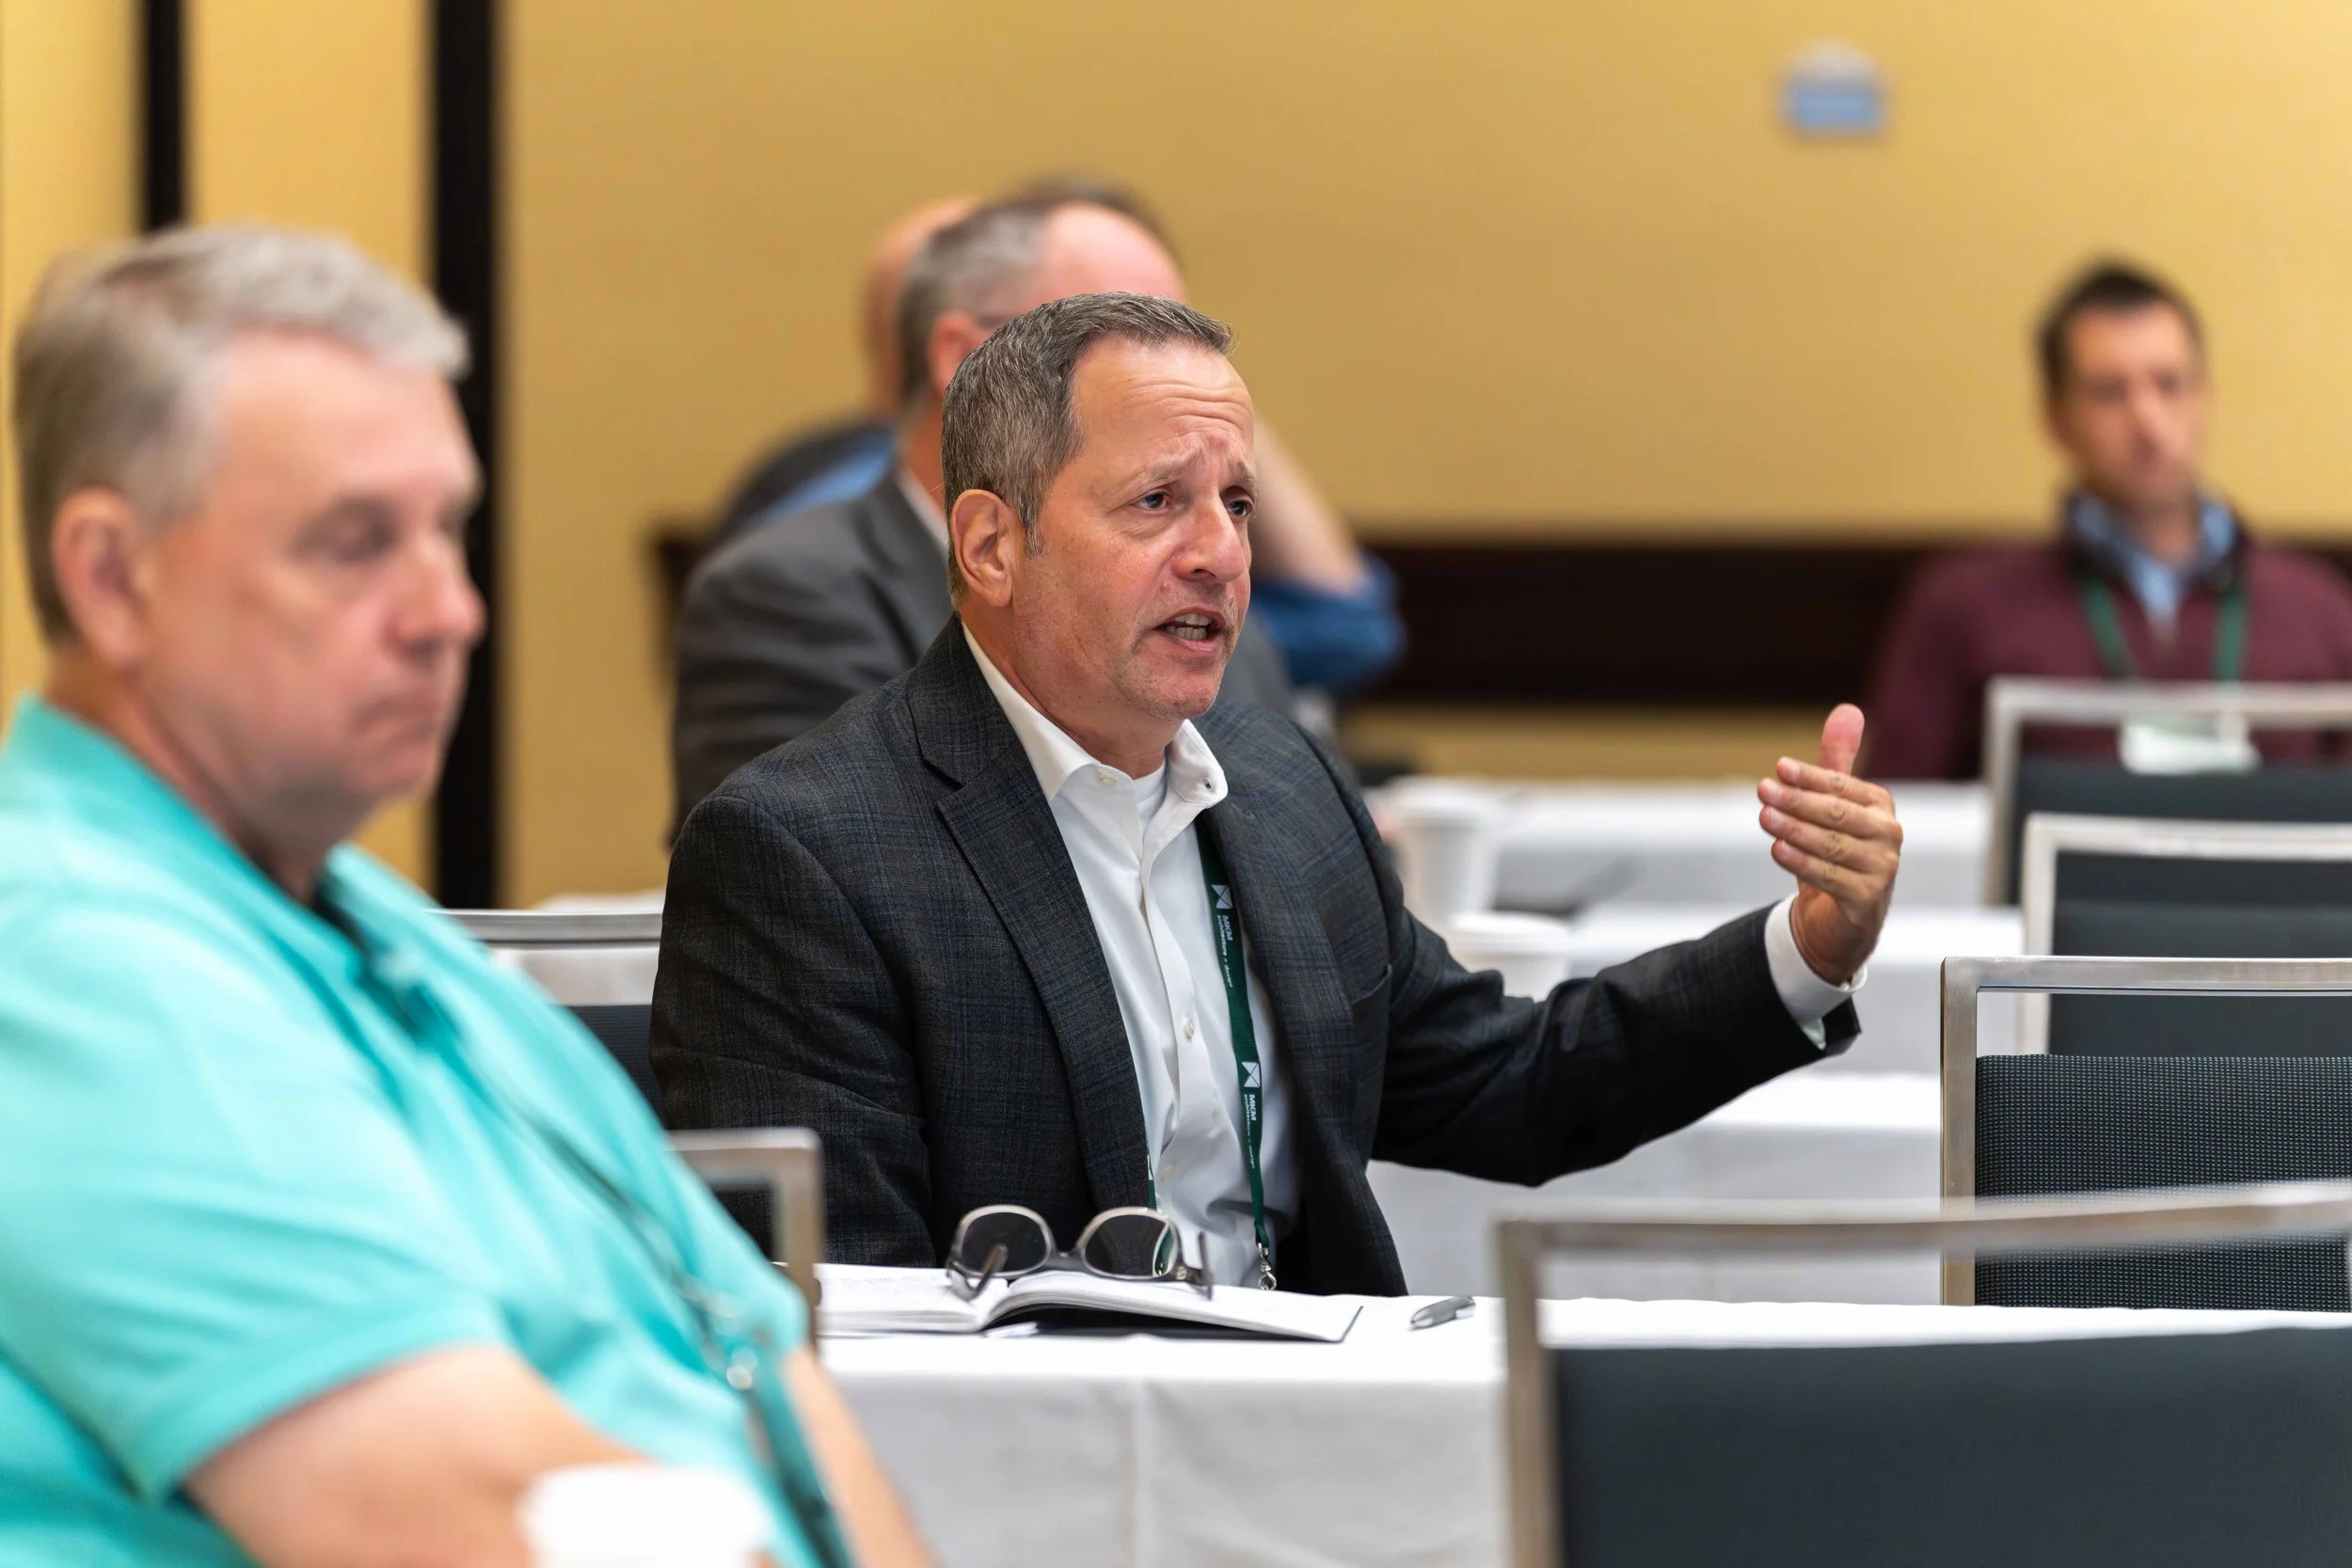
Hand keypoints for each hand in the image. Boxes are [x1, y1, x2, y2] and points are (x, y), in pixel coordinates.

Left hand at [1756, 704, 1901, 985]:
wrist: (1840, 920)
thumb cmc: (1835, 854)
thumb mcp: (1831, 807)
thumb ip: (1835, 763)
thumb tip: (1847, 710)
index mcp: (1880, 806)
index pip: (1843, 787)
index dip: (1811, 777)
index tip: (1779, 768)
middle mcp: (1888, 835)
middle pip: (1837, 814)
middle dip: (1797, 801)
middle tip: (1763, 790)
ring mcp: (1882, 869)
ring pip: (1832, 844)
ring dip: (1794, 829)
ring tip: (1764, 817)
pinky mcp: (1866, 899)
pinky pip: (1830, 876)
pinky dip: (1802, 862)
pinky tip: (1777, 849)